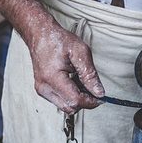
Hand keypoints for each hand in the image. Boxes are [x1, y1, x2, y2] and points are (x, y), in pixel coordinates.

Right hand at [0, 0, 104, 114]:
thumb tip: (99, 92)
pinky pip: (60, 100)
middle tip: (92, 87)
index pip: (75, 101)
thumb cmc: (57, 40)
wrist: (40, 34)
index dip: (91, 101)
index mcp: (52, 78)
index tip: (101, 96)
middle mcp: (44, 88)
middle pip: (70, 107)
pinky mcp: (43, 90)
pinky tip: (73, 81)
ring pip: (66, 106)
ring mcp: (42, 90)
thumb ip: (90, 75)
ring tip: (80, 79)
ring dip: (78, 98)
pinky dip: (71, 95)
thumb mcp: (80, 52)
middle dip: (85, 101)